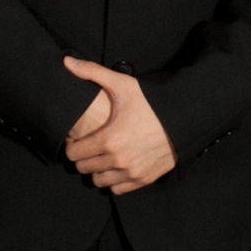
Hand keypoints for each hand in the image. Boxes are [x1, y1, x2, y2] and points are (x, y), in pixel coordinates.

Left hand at [62, 58, 174, 191]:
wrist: (184, 119)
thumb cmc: (151, 102)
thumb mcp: (122, 84)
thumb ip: (92, 72)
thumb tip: (66, 61)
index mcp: (108, 140)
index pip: (73, 154)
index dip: (71, 146)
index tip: (75, 139)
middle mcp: (118, 160)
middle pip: (83, 168)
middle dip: (82, 158)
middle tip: (87, 147)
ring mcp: (131, 172)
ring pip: (98, 181)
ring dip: (96, 170)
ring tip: (100, 158)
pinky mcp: (143, 179)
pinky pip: (117, 189)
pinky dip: (113, 181)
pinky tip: (115, 167)